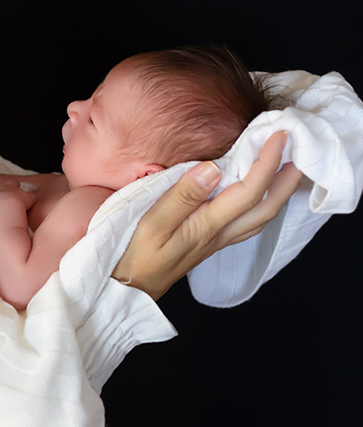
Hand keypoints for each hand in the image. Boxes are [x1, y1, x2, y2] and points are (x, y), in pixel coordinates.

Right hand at [112, 131, 303, 301]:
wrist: (128, 291)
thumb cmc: (135, 255)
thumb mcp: (152, 222)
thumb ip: (183, 195)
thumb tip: (213, 168)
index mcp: (208, 225)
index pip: (249, 189)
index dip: (267, 161)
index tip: (277, 135)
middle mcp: (220, 234)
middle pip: (267, 206)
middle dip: (287, 178)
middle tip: (297, 150)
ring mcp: (217, 241)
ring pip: (261, 218)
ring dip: (280, 193)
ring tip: (288, 170)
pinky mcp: (210, 244)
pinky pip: (249, 224)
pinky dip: (263, 207)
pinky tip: (260, 199)